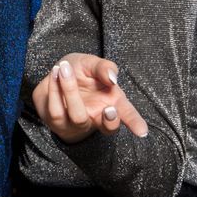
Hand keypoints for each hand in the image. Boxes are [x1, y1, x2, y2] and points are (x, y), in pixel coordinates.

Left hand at [30, 55, 147, 142]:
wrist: (54, 74)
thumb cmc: (79, 71)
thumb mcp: (92, 63)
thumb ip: (104, 67)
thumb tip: (112, 78)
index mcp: (111, 102)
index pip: (127, 115)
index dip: (136, 123)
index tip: (143, 132)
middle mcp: (97, 116)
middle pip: (107, 128)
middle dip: (110, 121)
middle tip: (108, 109)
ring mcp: (77, 122)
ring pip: (78, 116)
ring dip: (71, 91)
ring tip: (64, 69)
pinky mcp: (57, 121)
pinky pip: (56, 110)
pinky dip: (54, 89)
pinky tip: (55, 73)